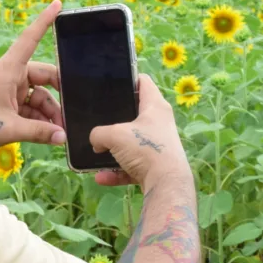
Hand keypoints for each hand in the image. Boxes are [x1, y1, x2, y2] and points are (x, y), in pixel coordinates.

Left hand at [0, 1, 65, 151]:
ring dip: (49, 112)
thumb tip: (63, 136)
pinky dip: (39, 119)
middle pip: (45, 76)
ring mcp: (10, 89)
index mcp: (9, 70)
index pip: (31, 39)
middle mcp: (12, 75)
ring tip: (58, 132)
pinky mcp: (8, 103)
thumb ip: (38, 132)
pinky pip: (30, 107)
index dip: (45, 21)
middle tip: (71, 113)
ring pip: (39, 96)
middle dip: (58, 95)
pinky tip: (48, 133)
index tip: (58, 4)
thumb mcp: (8, 128)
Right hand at [87, 75, 191, 189]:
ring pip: (132, 143)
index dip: (127, 78)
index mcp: (155, 106)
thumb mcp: (114, 135)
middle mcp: (160, 124)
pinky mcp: (155, 167)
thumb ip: (99, 134)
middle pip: (136, 114)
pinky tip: (100, 177)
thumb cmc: (145, 149)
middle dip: (116, 119)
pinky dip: (117, 172)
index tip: (110, 83)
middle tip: (98, 118)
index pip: (143, 82)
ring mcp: (159, 146)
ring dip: (114, 150)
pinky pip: (132, 166)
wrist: (166, 184)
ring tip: (96, 152)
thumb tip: (96, 141)